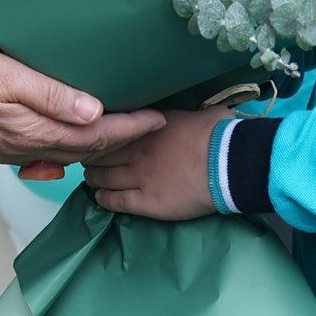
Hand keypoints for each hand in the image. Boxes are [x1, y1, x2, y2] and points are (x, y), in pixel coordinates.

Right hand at [0, 38, 164, 167]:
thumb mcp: (7, 74)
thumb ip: (51, 94)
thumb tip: (95, 112)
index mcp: (32, 131)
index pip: (95, 134)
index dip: (130, 128)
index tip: (158, 119)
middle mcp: (23, 149)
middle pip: (84, 150)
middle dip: (120, 140)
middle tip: (149, 127)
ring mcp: (4, 152)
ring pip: (61, 156)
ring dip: (93, 147)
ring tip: (116, 135)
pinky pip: (37, 157)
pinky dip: (61, 152)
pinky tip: (62, 150)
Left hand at [84, 106, 232, 220]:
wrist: (227, 162)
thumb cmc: (217, 133)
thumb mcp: (195, 112)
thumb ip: (181, 115)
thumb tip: (190, 113)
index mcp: (148, 126)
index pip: (114, 130)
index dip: (103, 134)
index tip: (98, 135)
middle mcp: (137, 150)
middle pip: (103, 154)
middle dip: (93, 155)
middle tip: (88, 158)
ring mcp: (140, 177)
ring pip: (105, 178)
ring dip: (95, 177)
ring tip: (91, 177)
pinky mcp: (147, 202)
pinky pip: (117, 201)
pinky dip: (104, 199)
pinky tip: (99, 198)